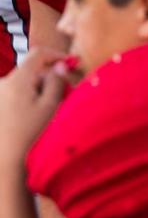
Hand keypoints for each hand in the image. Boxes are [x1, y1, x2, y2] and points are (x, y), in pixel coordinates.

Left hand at [0, 49, 69, 171]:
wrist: (4, 163)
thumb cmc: (30, 135)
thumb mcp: (51, 105)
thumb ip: (56, 81)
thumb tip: (58, 66)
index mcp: (17, 79)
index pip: (38, 54)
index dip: (56, 55)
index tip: (70, 63)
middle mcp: (2, 85)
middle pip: (29, 71)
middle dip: (46, 79)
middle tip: (62, 95)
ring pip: (21, 85)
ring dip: (36, 92)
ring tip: (46, 113)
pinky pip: (12, 97)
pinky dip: (25, 102)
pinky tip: (31, 120)